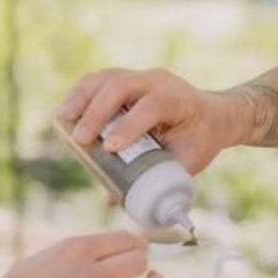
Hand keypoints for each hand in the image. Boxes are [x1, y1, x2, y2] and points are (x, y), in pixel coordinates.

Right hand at [0, 231, 166, 277]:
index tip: (138, 246)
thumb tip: (123, 246)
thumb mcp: (54, 252)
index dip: (137, 242)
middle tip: (141, 264)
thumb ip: (88, 249)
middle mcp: (89, 275)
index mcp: (76, 250)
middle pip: (139, 262)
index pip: (126, 239)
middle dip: (145, 261)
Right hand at [57, 67, 249, 174]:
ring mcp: (141, 76)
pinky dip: (80, 95)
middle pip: (122, 85)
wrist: (213, 116)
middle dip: (97, 112)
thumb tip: (113, 201)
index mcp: (180, 100)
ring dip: (80, 99)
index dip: (130, 126)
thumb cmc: (199, 141)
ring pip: (105, 78)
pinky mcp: (126, 78)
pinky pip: (98, 80)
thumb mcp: (187, 162)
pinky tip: (67, 114)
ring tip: (64, 122)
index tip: (110, 148)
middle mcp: (159, 82)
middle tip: (81, 140)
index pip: (153, 106)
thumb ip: (155, 179)